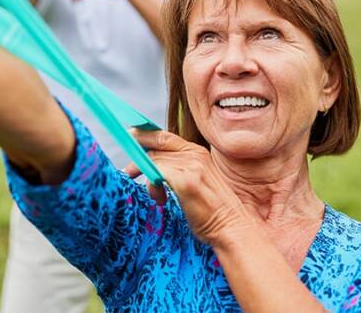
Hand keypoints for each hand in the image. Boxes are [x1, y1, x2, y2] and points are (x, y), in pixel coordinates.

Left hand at [125, 129, 253, 244]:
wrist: (232, 227)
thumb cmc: (212, 211)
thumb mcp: (195, 182)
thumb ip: (178, 170)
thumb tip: (153, 168)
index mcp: (197, 152)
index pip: (165, 136)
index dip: (145, 134)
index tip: (131, 135)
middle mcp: (194, 154)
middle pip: (156, 144)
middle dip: (137, 153)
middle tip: (128, 167)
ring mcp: (191, 165)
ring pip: (154, 159)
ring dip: (146, 176)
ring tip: (156, 196)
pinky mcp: (186, 180)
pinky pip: (157, 171)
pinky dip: (152, 183)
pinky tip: (160, 198)